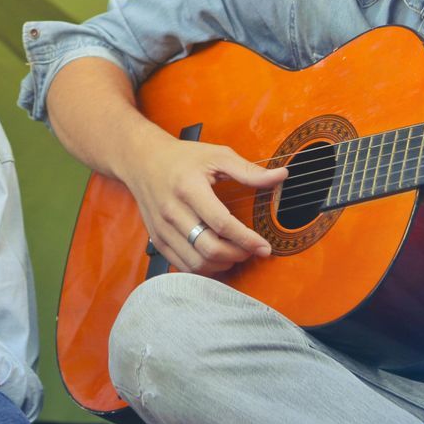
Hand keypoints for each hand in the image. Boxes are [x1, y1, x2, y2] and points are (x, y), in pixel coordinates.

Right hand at [120, 138, 282, 275]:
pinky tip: (217, 258)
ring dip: (222, 265)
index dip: (247, 239)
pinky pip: (183, 266)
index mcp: (189, 188)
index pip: (221, 223)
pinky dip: (204, 268)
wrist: (142, 161)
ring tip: (236, 254)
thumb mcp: (217, 155)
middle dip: (237, 255)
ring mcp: (162, 229)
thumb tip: (281, 176)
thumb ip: (249, 171)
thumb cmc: (182, 157)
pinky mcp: (158, 240)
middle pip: (209, 248)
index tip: (265, 246)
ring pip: (196, 262)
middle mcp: (172, 211)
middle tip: (252, 250)